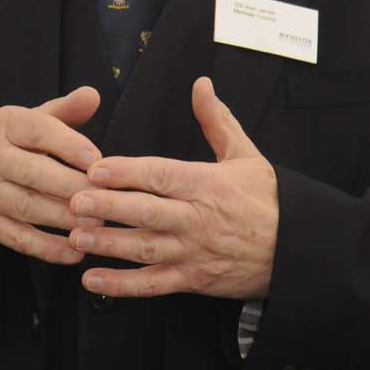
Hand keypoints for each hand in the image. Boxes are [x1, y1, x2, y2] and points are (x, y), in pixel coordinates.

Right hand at [0, 87, 100, 264]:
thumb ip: (61, 111)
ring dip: (65, 218)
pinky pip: (19, 238)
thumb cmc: (0, 147)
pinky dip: (48, 248)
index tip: (97, 160)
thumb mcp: (24, 123)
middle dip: (73, 186)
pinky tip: (75, 250)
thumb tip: (93, 95)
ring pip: (29, 207)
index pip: (38, 130)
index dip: (69, 145)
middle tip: (106, 197)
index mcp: (4, 125)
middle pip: (35, 172)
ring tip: (97, 224)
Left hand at [67, 77, 277, 299]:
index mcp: (206, 185)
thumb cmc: (268, 201)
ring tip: (75, 237)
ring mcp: (192, 252)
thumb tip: (201, 84)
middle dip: (108, 206)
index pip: (160, 176)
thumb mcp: (246, 155)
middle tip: (74, 200)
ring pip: (144, 249)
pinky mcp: (192, 281)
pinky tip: (92, 280)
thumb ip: (217, 121)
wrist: (296, 249)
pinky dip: (122, 286)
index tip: (95, 167)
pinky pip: (152, 285)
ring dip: (108, 244)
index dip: (127, 172)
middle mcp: (196, 219)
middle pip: (146, 212)